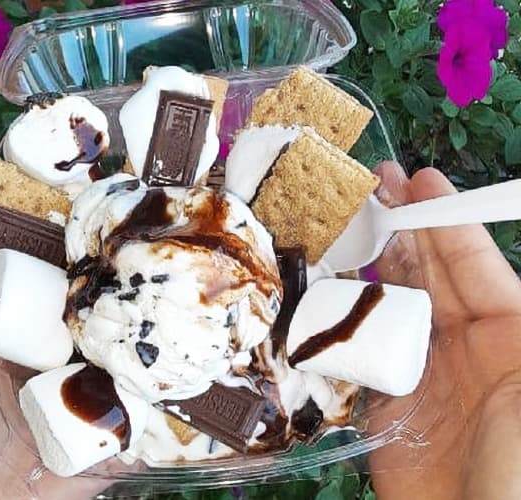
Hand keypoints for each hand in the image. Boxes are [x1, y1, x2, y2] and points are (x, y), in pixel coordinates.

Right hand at [367, 163, 520, 498]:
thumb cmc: (520, 460)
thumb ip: (507, 314)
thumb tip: (478, 267)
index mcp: (509, 333)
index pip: (472, 263)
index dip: (445, 219)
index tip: (418, 178)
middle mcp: (463, 346)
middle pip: (427, 274)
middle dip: (403, 228)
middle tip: (371, 185)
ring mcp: (419, 373)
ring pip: (388, 305)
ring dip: (368, 265)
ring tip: (341, 224)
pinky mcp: (380, 403)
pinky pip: (358, 352)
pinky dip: (340, 321)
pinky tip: (322, 290)